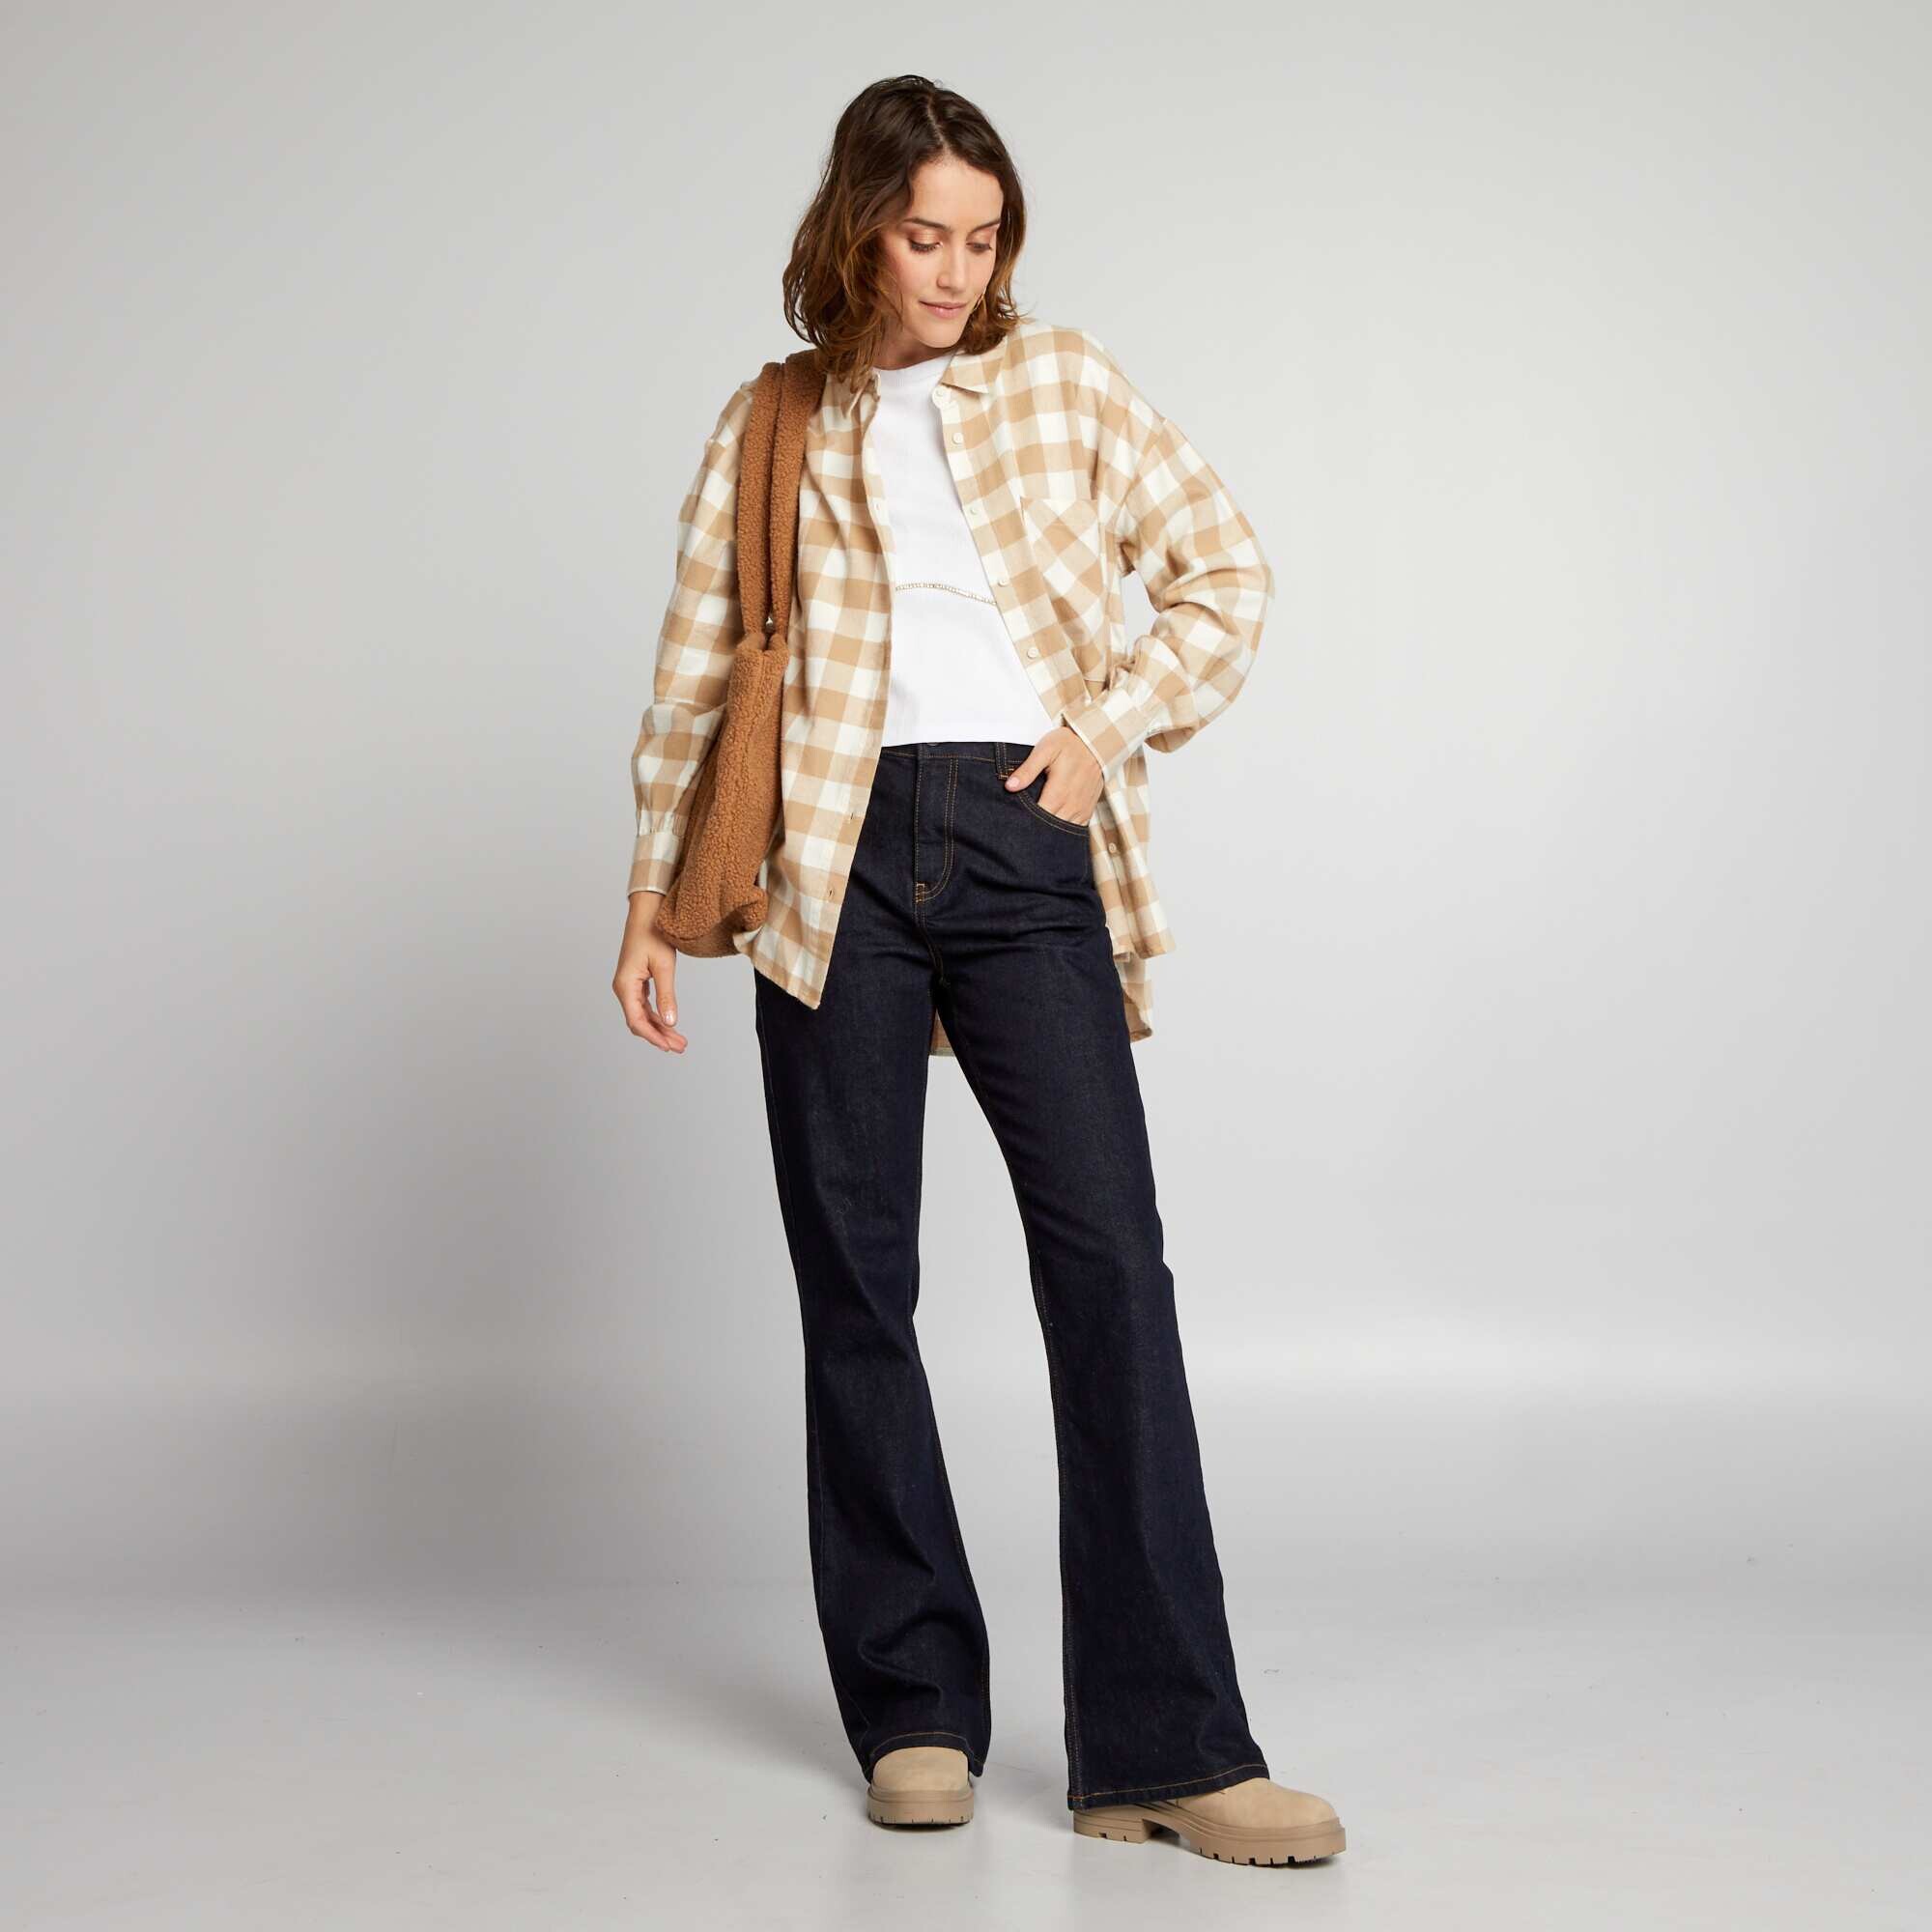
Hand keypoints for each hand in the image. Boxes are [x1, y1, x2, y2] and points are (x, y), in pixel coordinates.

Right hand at [613, 891, 688, 1052]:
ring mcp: (628, 986)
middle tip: (681, 1047)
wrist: (647, 914)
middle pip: (639, 1021)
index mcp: (625, 985)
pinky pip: (644, 1006)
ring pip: (642, 1015)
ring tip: (679, 1040)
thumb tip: (671, 1022)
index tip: (669, 1047)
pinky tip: (669, 1024)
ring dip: (660, 1028)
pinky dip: (657, 1016)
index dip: (653, 1037)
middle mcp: (623, 988)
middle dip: (659, 1036)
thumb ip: (666, 996)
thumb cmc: (653, 935)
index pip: (636, 1021)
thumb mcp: (664, 966)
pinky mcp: (635, 982)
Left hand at [1003, 726, 1102, 825]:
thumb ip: (1027, 770)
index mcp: (1058, 793)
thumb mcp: (1045, 751)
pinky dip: (1062, 828)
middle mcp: (1072, 806)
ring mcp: (1081, 810)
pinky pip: (1074, 828)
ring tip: (1035, 823)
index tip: (1015, 818)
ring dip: (1049, 830)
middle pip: (1049, 828)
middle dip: (1035, 827)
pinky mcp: (1087, 811)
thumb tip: (1010, 786)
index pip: (1038, 818)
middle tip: (1022, 821)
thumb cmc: (1069, 745)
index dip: (1025, 821)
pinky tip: (1052, 823)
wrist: (1095, 743)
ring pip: (1062, 830)